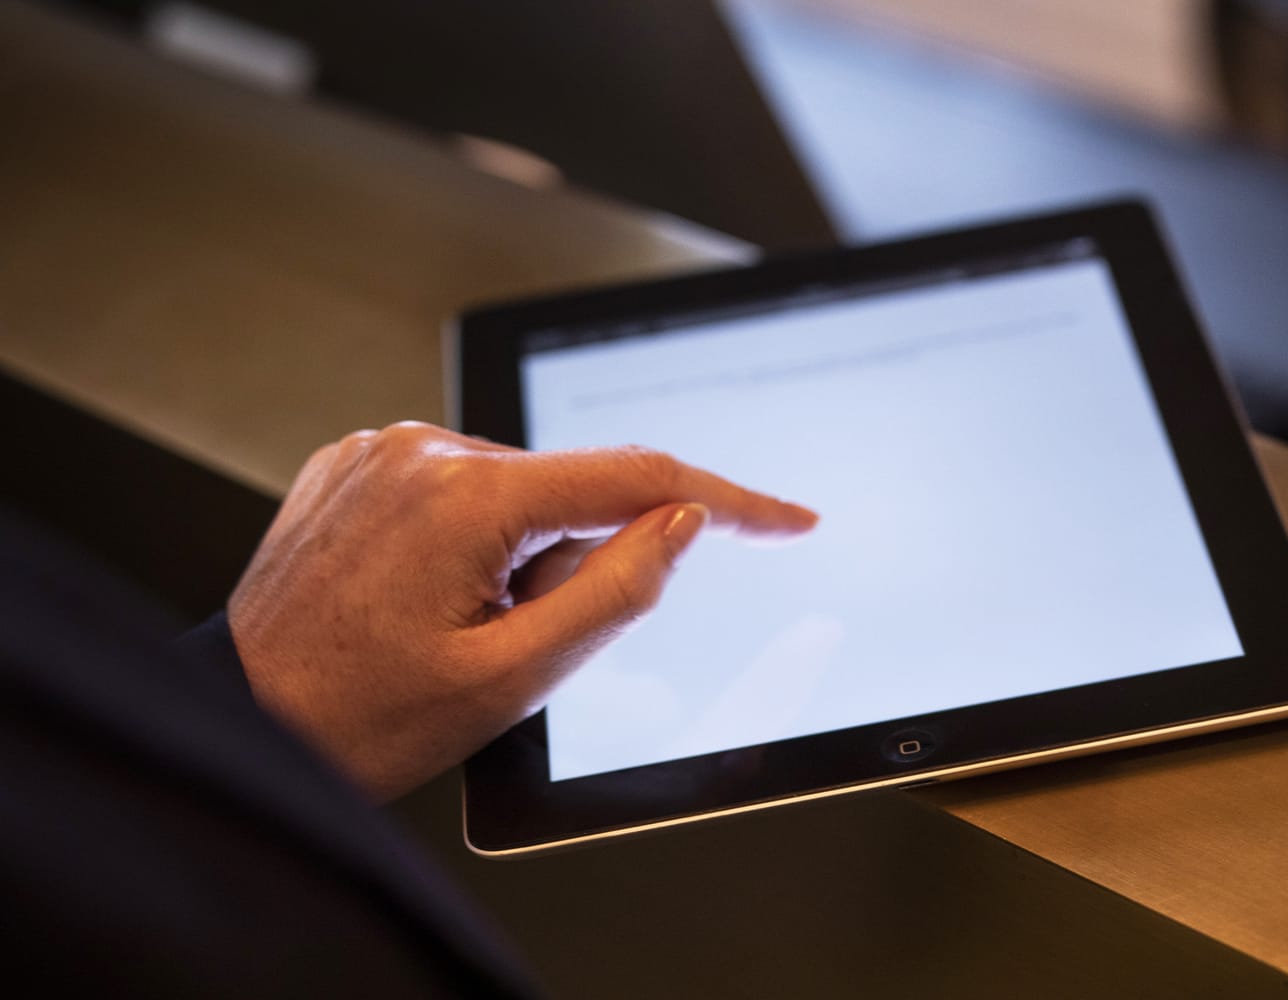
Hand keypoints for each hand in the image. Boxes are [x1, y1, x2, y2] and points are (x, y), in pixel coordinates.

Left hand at [227, 421, 816, 800]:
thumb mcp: (514, 676)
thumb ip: (615, 590)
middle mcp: (420, 449)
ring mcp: (380, 451)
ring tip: (450, 628)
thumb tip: (683, 520)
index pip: (638, 478)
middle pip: (571, 493)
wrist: (243, 721)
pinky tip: (423, 598)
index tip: (791, 519)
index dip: (732, 501)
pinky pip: (459, 489)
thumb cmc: (361, 717)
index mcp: (466, 495)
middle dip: (573, 564)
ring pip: (517, 493)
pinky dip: (472, 539)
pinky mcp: (354, 464)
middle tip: (509, 641)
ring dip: (519, 555)